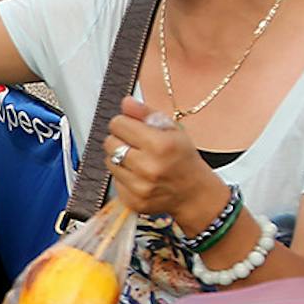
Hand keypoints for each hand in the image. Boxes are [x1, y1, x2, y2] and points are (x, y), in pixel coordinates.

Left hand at [104, 97, 224, 224]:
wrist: (194, 194)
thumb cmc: (184, 159)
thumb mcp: (173, 130)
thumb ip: (147, 113)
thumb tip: (126, 102)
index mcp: (159, 145)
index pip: (118, 124)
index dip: (124, 123)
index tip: (132, 127)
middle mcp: (148, 167)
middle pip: (109, 142)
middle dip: (120, 139)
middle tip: (136, 144)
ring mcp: (139, 187)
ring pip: (109, 161)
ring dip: (120, 158)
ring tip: (138, 160)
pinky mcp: (133, 200)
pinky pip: (114, 180)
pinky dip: (123, 176)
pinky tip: (139, 175)